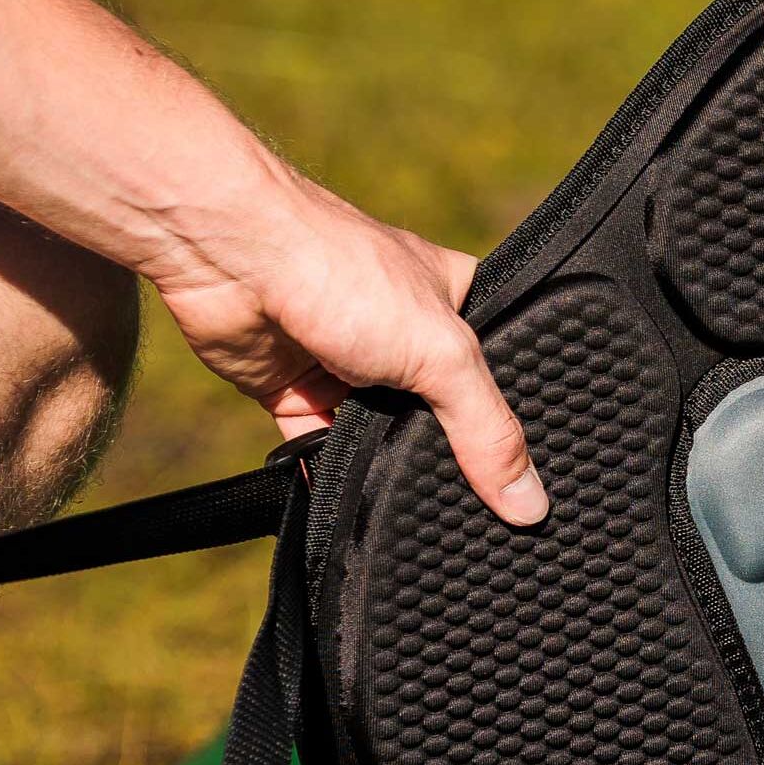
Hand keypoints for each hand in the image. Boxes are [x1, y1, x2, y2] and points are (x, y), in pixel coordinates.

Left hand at [143, 164, 547, 523]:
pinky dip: (326, 473)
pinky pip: (319, 450)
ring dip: (385, 464)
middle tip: (473, 506)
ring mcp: (349, 365)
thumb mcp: (442, 352)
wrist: (231, 258)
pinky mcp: (296, 392)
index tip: (532, 484)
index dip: (517, 423)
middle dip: (447, 454)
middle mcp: (404, 334)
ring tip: (406, 501)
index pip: (502, 375)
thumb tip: (528, 502)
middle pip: (442, 415)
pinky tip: (346, 500)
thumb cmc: (341, 270)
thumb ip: (487, 430)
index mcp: (457, 303)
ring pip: (381, 438)